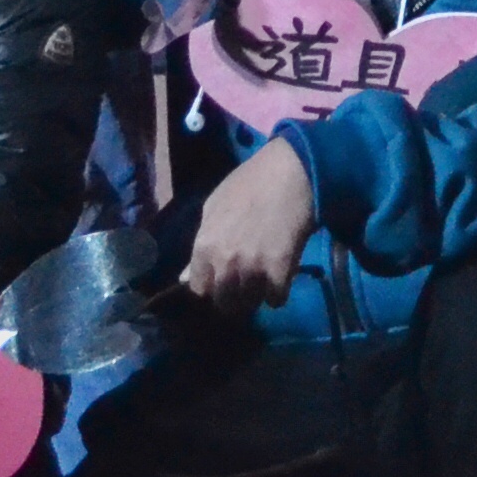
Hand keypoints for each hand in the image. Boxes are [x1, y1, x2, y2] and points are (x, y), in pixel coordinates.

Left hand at [181, 136, 317, 311]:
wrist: (290, 172)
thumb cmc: (249, 183)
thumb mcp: (214, 207)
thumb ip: (201, 243)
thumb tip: (186, 277)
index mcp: (204, 247)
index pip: (199, 290)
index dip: (211, 286)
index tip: (221, 280)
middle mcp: (224, 264)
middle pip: (224, 303)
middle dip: (233, 297)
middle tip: (244, 284)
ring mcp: (253, 270)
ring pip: (249, 305)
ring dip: (256, 296)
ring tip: (263, 281)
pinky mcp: (280, 272)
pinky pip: (276, 300)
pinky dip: (278, 293)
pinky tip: (280, 277)